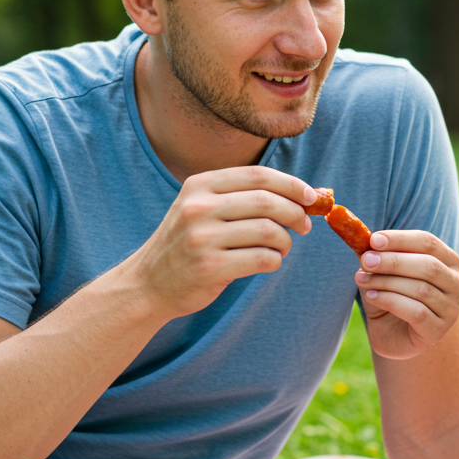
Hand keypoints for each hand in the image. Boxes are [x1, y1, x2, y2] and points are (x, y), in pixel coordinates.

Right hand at [125, 166, 315, 319]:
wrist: (147, 283)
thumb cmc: (187, 244)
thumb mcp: (201, 208)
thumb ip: (242, 198)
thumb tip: (304, 195)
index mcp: (200, 185)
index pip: (258, 175)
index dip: (291, 184)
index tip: (311, 196)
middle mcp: (199, 207)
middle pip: (267, 201)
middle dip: (295, 212)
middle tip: (304, 225)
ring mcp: (202, 238)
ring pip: (269, 230)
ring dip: (286, 241)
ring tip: (281, 248)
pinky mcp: (210, 267)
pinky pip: (262, 259)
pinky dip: (274, 261)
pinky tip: (267, 262)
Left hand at [354, 230, 458, 358]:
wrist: (390, 334)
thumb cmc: (389, 296)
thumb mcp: (381, 272)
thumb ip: (377, 256)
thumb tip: (365, 240)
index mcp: (448, 261)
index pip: (428, 243)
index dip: (400, 239)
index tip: (374, 239)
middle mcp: (456, 284)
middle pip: (428, 265)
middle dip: (393, 261)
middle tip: (366, 260)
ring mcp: (450, 310)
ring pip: (421, 289)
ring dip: (387, 281)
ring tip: (362, 279)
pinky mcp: (438, 331)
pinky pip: (416, 312)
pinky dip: (390, 301)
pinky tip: (372, 296)